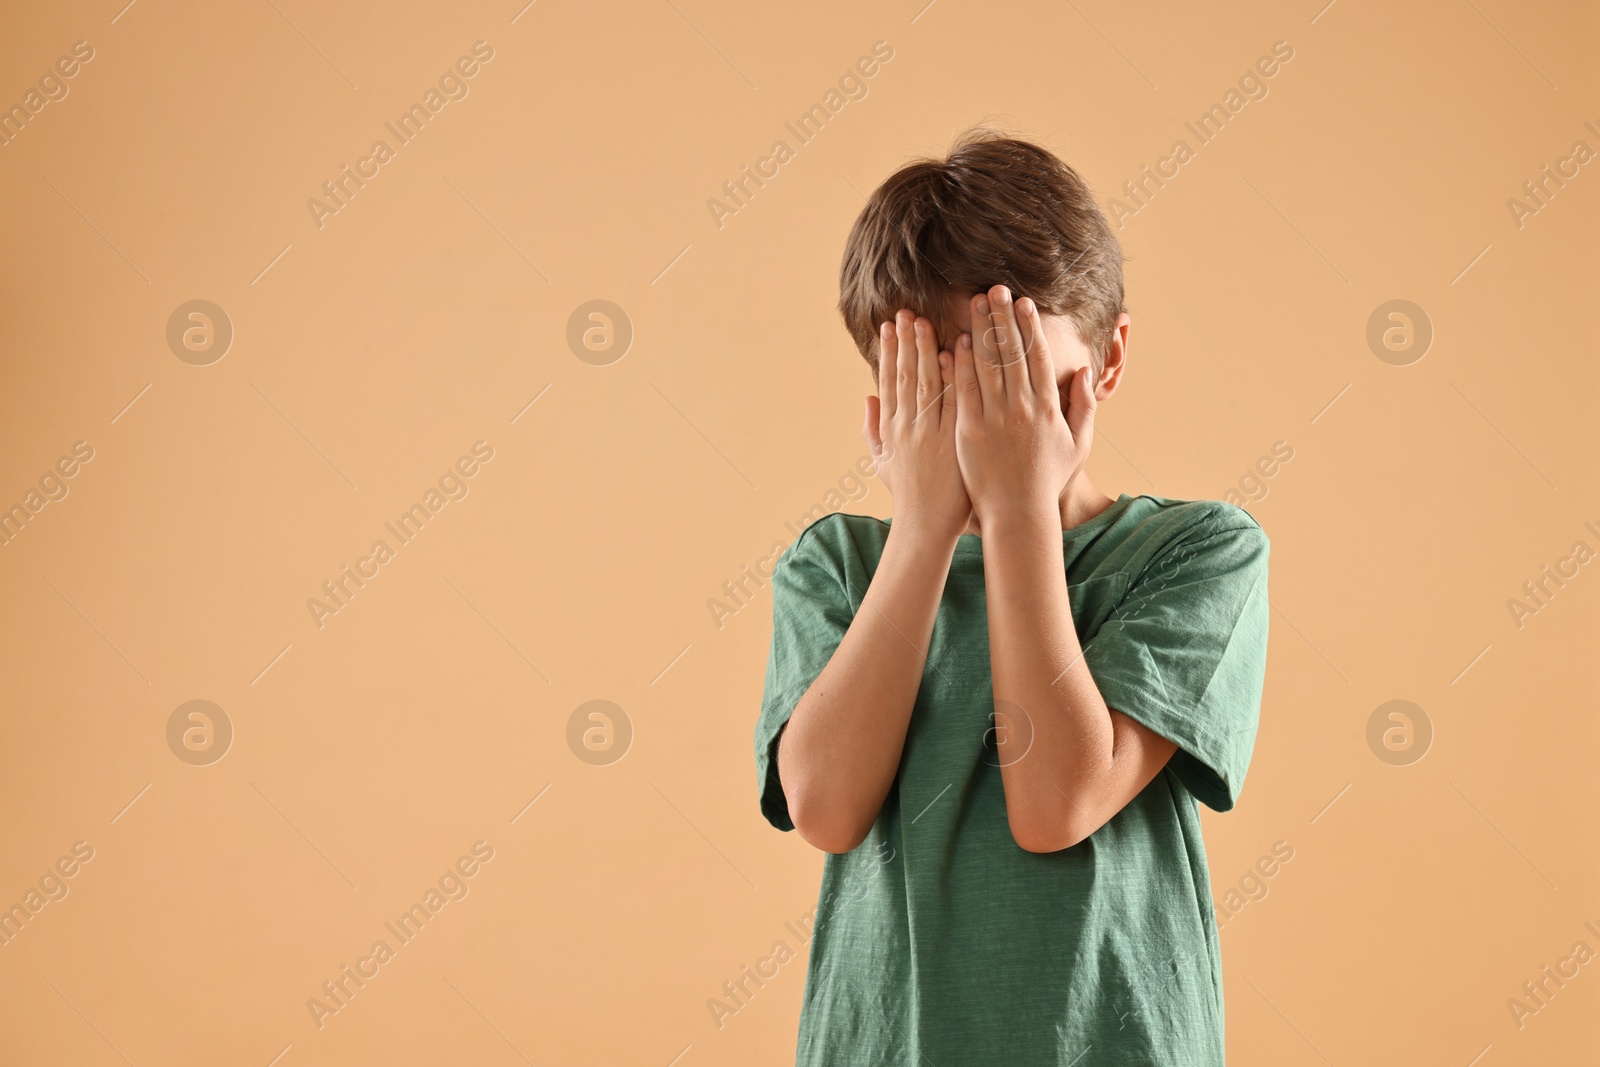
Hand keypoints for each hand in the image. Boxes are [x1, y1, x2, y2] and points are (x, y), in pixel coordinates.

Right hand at [863, 309, 971, 543]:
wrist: (926, 525)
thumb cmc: (908, 495)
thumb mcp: (880, 463)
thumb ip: (872, 429)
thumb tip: (866, 398)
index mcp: (891, 428)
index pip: (888, 381)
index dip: (888, 351)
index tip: (889, 325)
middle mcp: (907, 426)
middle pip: (905, 375)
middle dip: (905, 341)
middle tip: (907, 311)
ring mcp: (929, 432)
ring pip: (926, 382)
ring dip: (924, 350)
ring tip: (924, 321)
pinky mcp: (952, 440)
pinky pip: (952, 401)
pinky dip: (950, 377)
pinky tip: (951, 352)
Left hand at [951, 285, 1095, 523]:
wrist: (1017, 513)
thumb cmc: (1047, 480)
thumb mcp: (1078, 444)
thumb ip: (1083, 406)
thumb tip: (1083, 372)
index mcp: (1047, 407)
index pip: (1036, 357)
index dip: (1029, 326)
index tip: (1022, 302)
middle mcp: (1022, 408)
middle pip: (1010, 352)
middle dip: (1002, 317)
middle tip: (994, 288)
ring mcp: (995, 418)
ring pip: (987, 365)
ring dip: (980, 330)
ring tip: (974, 303)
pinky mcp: (969, 430)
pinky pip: (964, 390)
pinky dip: (961, 364)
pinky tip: (958, 341)